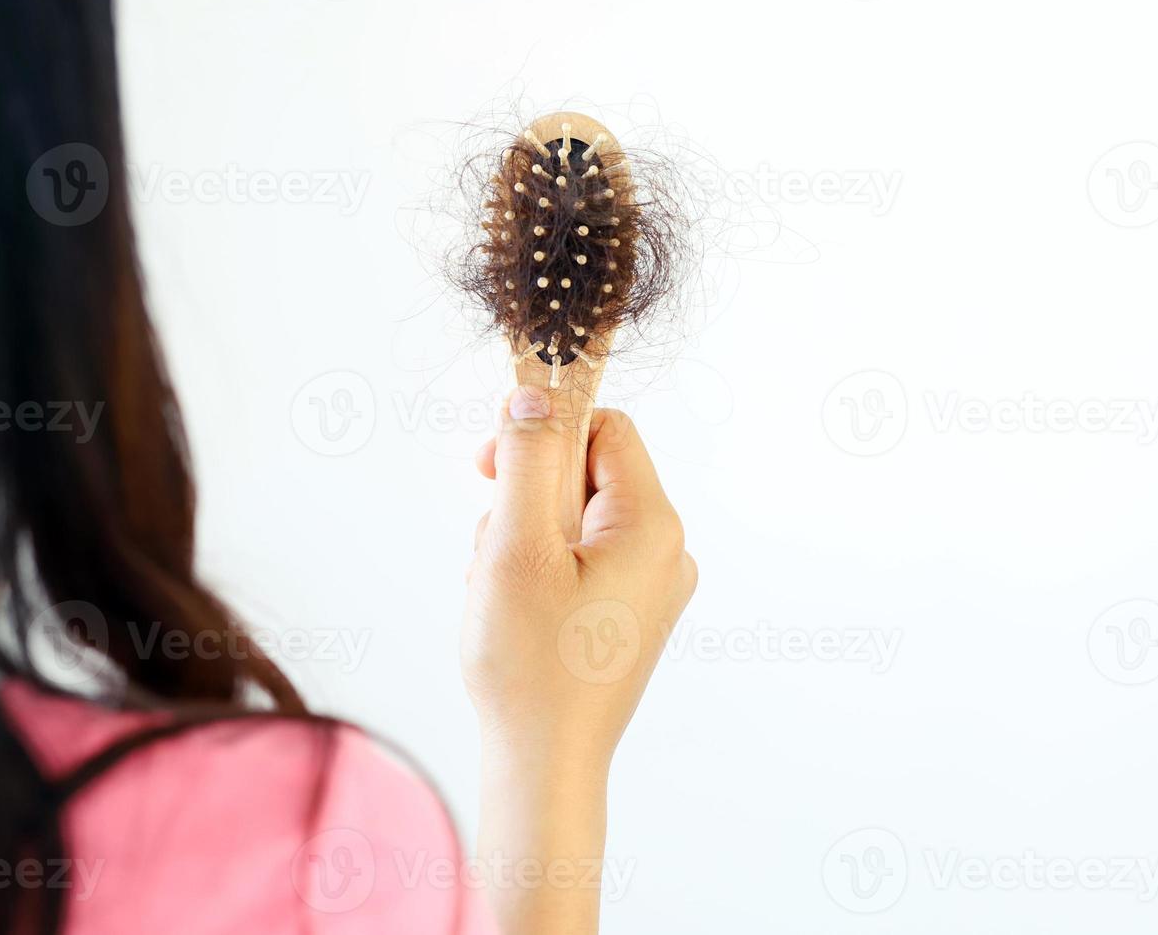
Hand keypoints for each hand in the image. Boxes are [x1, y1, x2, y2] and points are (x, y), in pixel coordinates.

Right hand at [463, 385, 696, 767]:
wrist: (546, 764)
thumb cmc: (530, 665)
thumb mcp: (515, 547)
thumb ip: (526, 461)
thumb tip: (537, 392)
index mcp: (652, 525)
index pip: (605, 429)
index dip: (544, 434)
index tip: (490, 467)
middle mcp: (667, 551)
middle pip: (586, 475)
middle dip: (525, 501)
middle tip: (492, 552)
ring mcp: (652, 587)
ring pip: (574, 521)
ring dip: (523, 540)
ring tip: (499, 593)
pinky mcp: (630, 616)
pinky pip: (581, 562)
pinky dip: (538, 573)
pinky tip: (514, 613)